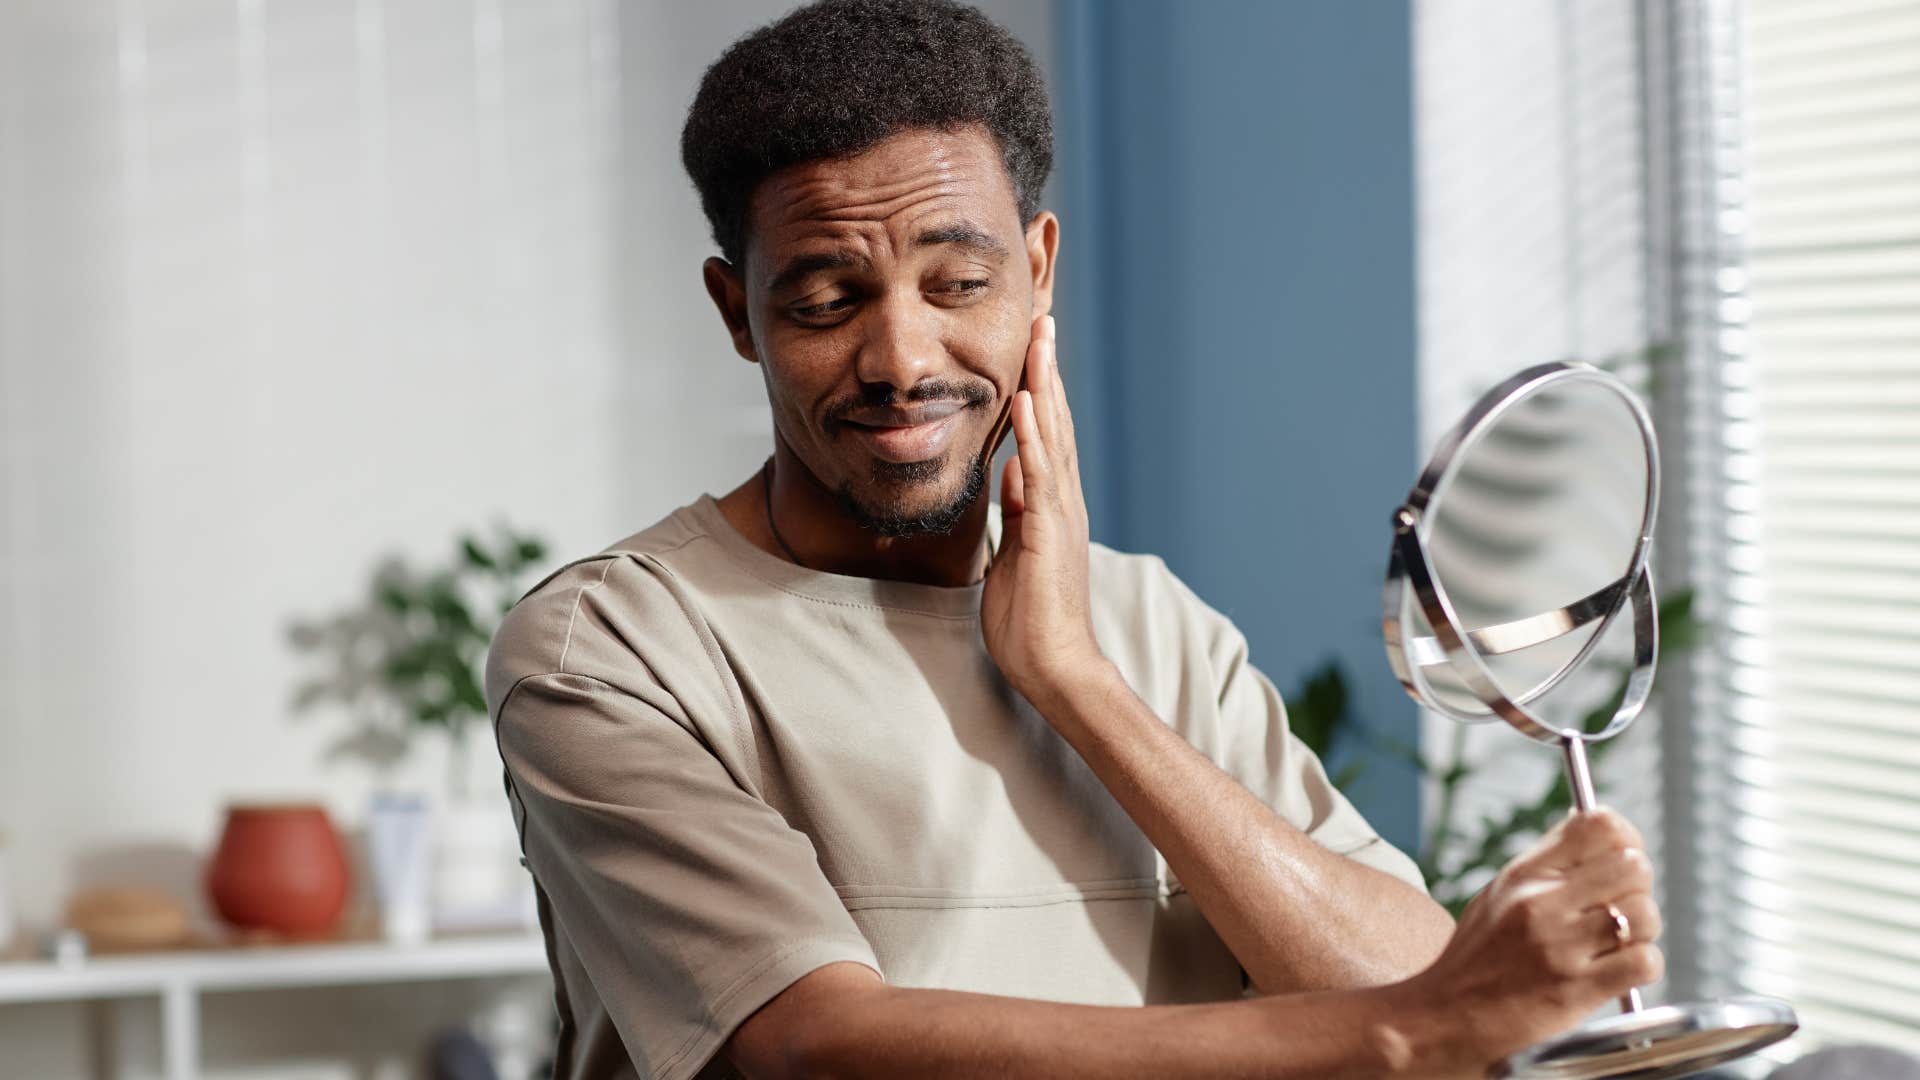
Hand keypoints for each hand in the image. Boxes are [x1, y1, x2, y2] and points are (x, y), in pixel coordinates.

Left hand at [981, 314, 1103, 706]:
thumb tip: (1011, 472)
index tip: (1030, 345)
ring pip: (1052, 434)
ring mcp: (1060, 512)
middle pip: (1054, 419)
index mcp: (1050, 503)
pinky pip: (1041, 472)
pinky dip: (1033, 433)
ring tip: (1039, 336)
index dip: (1036, 386)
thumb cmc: (1030, 620)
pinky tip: (1026, 398)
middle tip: (1042, 314)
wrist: (1054, 667)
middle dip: (1045, 367)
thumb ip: (1016, 511)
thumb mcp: (1013, 552)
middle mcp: (1062, 498)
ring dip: (1044, 383)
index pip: (1043, 432)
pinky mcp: (1051, 530)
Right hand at [1386, 809, 1664, 1073]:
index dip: (1627, 839)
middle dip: (1637, 889)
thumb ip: (1545, 867)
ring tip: (1616, 946)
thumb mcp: (1498, 897)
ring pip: (1646, 914)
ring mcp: (1560, 946)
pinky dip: (1641, 968)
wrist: (1442, 1020)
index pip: (1599, 826)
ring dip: (1643, 932)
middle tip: (1620, 910)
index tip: (1625, 857)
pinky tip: (1616, 973)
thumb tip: (1599, 833)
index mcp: (1523, 875)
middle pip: (1633, 866)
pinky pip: (1645, 962)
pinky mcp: (1578, 990)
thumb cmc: (1474, 961)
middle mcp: (1542, 903)